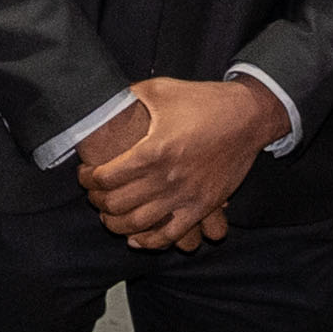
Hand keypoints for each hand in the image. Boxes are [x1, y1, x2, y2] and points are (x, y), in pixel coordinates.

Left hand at [76, 77, 268, 249]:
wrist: (248, 116)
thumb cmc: (203, 101)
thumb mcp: (160, 90)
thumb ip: (128, 96)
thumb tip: (103, 99)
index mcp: (153, 151)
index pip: (106, 177)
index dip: (88, 178)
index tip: (84, 173)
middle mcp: (167, 178)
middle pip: (117, 203)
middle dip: (97, 201)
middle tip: (93, 194)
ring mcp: (186, 196)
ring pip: (139, 224)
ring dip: (117, 224)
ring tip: (109, 215)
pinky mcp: (203, 207)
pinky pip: (171, 235)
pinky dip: (150, 241)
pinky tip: (136, 237)